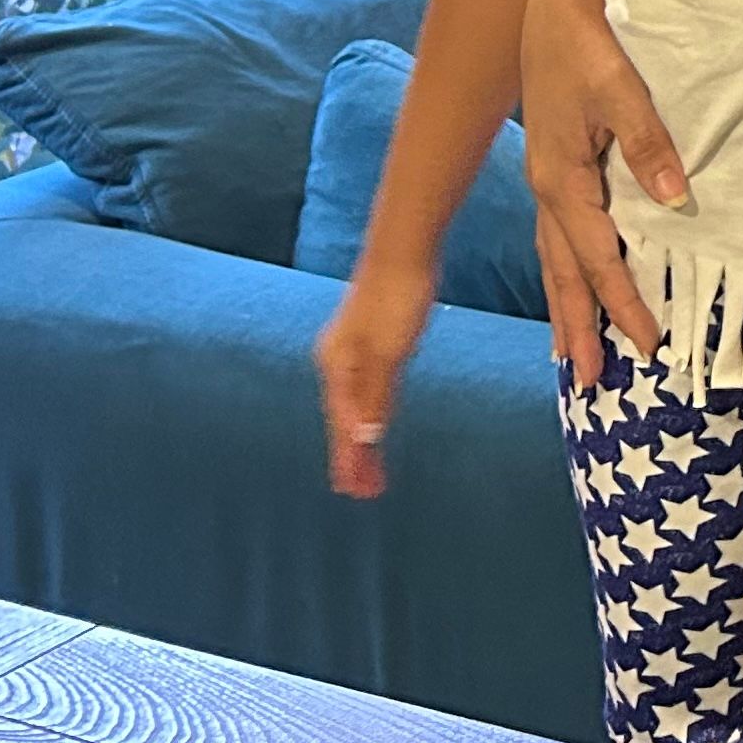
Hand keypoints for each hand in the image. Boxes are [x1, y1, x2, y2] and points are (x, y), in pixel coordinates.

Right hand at [315, 265, 434, 497]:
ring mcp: (352, 348)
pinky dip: (368, 410)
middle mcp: (337, 360)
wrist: (404, 249)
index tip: (358, 493)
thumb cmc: (396, 296)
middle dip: (352, 456)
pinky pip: (365, 387)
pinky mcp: (370, 336)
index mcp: (338, 367)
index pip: (343, 425)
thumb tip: (365, 437)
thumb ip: (375, 394)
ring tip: (368, 466)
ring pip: (353, 404)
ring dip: (360, 436)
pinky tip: (374, 415)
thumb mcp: (388, 351)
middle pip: (344, 419)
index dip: (351, 459)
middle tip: (364, 492)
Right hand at [522, 0, 677, 391]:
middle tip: (589, 383)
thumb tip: (676, 199)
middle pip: (563, 271)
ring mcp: (545, 177)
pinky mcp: (552, 164)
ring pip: (554, 257)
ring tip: (570, 354)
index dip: (622, 302)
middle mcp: (547, 186)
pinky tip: (572, 283)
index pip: (597, 256)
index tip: (647, 346)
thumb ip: (647, 139)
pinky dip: (565, 268)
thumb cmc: (585, 35)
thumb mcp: (619, 82)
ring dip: (565, 306)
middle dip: (578, 327)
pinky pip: (557, 233)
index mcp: (561, 175)